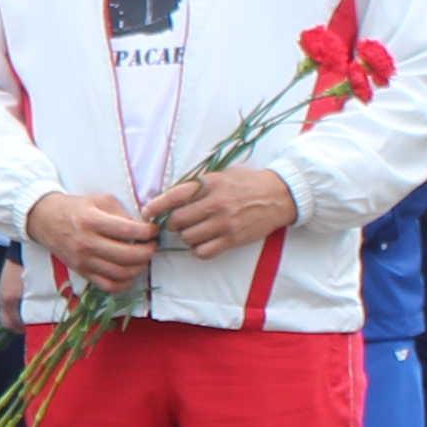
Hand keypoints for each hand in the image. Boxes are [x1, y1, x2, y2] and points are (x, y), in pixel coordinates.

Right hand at [26, 190, 156, 288]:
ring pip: (121, 273)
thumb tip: (143, 229)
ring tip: (143, 258)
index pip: (128, 230)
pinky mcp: (82, 272)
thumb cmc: (76, 208)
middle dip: (148, 252)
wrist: (45, 220)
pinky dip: (125, 283)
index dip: (148, 232)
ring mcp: (83, 261)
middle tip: (152, 246)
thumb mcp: (99, 200)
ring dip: (140, 267)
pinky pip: (109, 286)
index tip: (154, 230)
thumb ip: (122, 213)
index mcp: (92, 220)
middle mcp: (87, 243)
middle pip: (127, 255)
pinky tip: (130, 273)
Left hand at [151, 166, 297, 258]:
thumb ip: (198, 185)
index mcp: (209, 184)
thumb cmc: (248, 182)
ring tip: (194, 232)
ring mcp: (224, 223)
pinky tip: (203, 243)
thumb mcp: (222, 175)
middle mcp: (215, 203)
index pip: (173, 196)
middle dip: (173, 223)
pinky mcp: (233, 239)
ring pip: (188, 238)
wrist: (280, 195)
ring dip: (186, 237)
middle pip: (177, 221)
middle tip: (179, 223)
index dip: (155, 207)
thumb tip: (170, 196)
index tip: (147, 213)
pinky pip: (203, 252)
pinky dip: (199, 250)